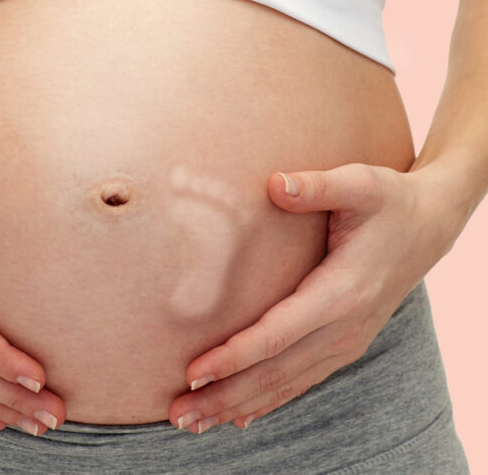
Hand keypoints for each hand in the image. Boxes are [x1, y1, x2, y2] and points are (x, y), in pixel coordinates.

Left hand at [168, 162, 463, 433]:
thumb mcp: (362, 183)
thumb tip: (275, 184)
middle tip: (177, 415)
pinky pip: (301, 381)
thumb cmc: (390, 202)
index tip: (194, 373)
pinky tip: (239, 417)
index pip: (277, 335)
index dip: (234, 356)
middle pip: (275, 373)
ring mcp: (346, 342)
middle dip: (224, 396)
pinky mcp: (344, 344)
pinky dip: (268, 402)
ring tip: (193, 423)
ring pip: (285, 385)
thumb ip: (317, 186)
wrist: (429, 226)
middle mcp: (344, 328)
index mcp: (342, 293)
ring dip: (238, 407)